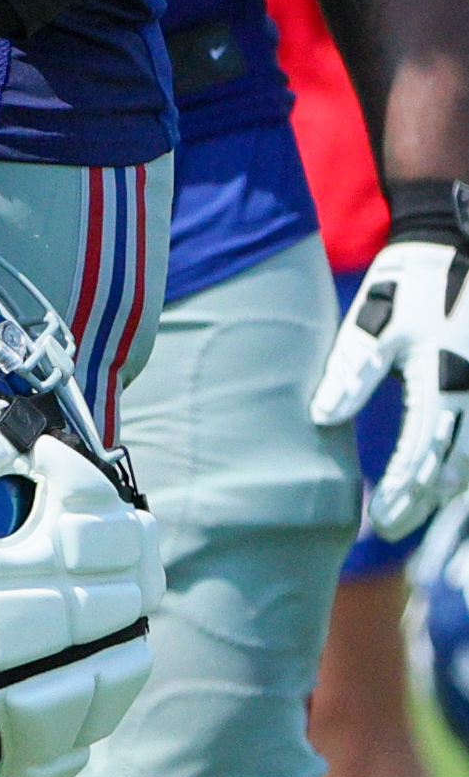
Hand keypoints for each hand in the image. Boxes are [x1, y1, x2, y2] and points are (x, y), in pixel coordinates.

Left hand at [313, 180, 468, 535]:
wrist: (453, 249)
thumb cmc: (406, 288)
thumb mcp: (370, 328)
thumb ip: (349, 376)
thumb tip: (323, 418)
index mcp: (444, 385)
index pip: (421, 457)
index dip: (400, 494)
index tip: (376, 522)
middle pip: (453, 469)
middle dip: (422, 501)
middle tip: (389, 528)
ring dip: (445, 486)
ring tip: (413, 507)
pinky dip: (462, 461)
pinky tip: (443, 475)